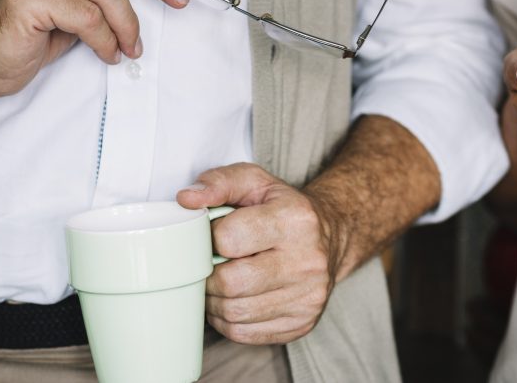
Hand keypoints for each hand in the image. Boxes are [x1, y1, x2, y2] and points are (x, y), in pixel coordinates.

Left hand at [177, 163, 340, 344]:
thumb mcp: (256, 183)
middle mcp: (308, 260)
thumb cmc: (285, 210)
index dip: (210, 237)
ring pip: (234, 313)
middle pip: (230, 283)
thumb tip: (187, 200)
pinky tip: (237, 299)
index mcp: (296, 220)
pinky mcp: (303, 322)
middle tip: (212, 264)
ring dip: (216, 300)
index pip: (228, 238)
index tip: (216, 235)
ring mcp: (308, 296)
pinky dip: (229, 320)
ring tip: (222, 281)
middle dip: (209, 275)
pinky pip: (244, 333)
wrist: (329, 239)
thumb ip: (219, 183)